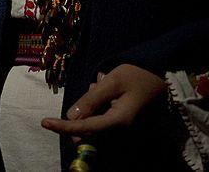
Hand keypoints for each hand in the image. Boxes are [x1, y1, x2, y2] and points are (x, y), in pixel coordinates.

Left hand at [41, 64, 166, 138]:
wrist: (164, 78)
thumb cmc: (138, 76)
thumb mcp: (112, 81)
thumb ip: (91, 99)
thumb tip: (71, 116)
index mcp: (119, 121)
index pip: (84, 128)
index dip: (63, 126)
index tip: (44, 122)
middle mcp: (122, 133)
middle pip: (88, 131)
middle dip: (82, 112)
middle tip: (94, 88)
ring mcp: (126, 133)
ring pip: (95, 127)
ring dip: (92, 108)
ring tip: (103, 85)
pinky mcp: (126, 129)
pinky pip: (104, 124)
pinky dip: (100, 109)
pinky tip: (108, 92)